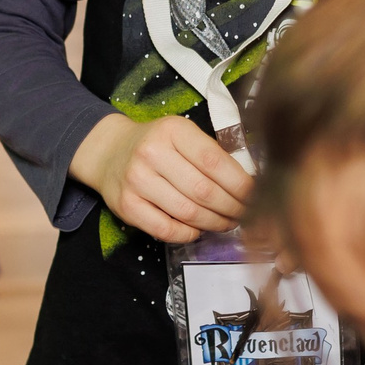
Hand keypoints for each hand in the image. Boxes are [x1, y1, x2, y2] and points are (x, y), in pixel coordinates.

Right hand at [70, 112, 253, 241]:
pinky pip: (166, 229)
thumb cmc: (156, 144)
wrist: (110, 151)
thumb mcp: (182, 134)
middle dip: (232, 207)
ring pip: (188, 212)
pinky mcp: (127, 206)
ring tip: (226, 222)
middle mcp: (152, 153)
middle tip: (244, 214)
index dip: (240, 183)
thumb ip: (210, 153)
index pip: (215, 161)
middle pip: (204, 191)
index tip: (255, 195)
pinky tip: (198, 229)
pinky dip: (189, 234)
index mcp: (172, 131)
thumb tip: (249, 183)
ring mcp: (137, 181)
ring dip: (214, 222)